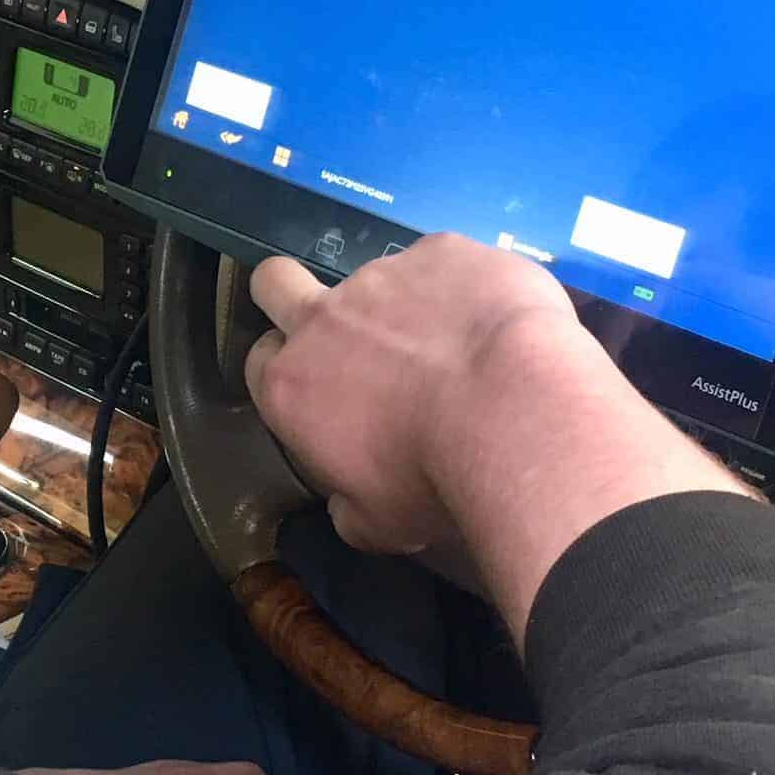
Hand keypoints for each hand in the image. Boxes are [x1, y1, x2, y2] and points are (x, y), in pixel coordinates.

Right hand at [245, 234, 579, 555]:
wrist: (515, 415)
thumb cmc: (437, 481)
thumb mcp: (380, 525)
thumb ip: (348, 504)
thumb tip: (347, 505)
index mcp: (292, 386)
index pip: (259, 360)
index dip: (287, 371)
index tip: (323, 392)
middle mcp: (324, 320)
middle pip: (274, 281)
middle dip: (289, 293)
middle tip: (346, 331)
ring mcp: (383, 275)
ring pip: (382, 280)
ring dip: (409, 309)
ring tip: (466, 348)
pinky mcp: (442, 250)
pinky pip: (448, 265)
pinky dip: (467, 290)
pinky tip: (503, 323)